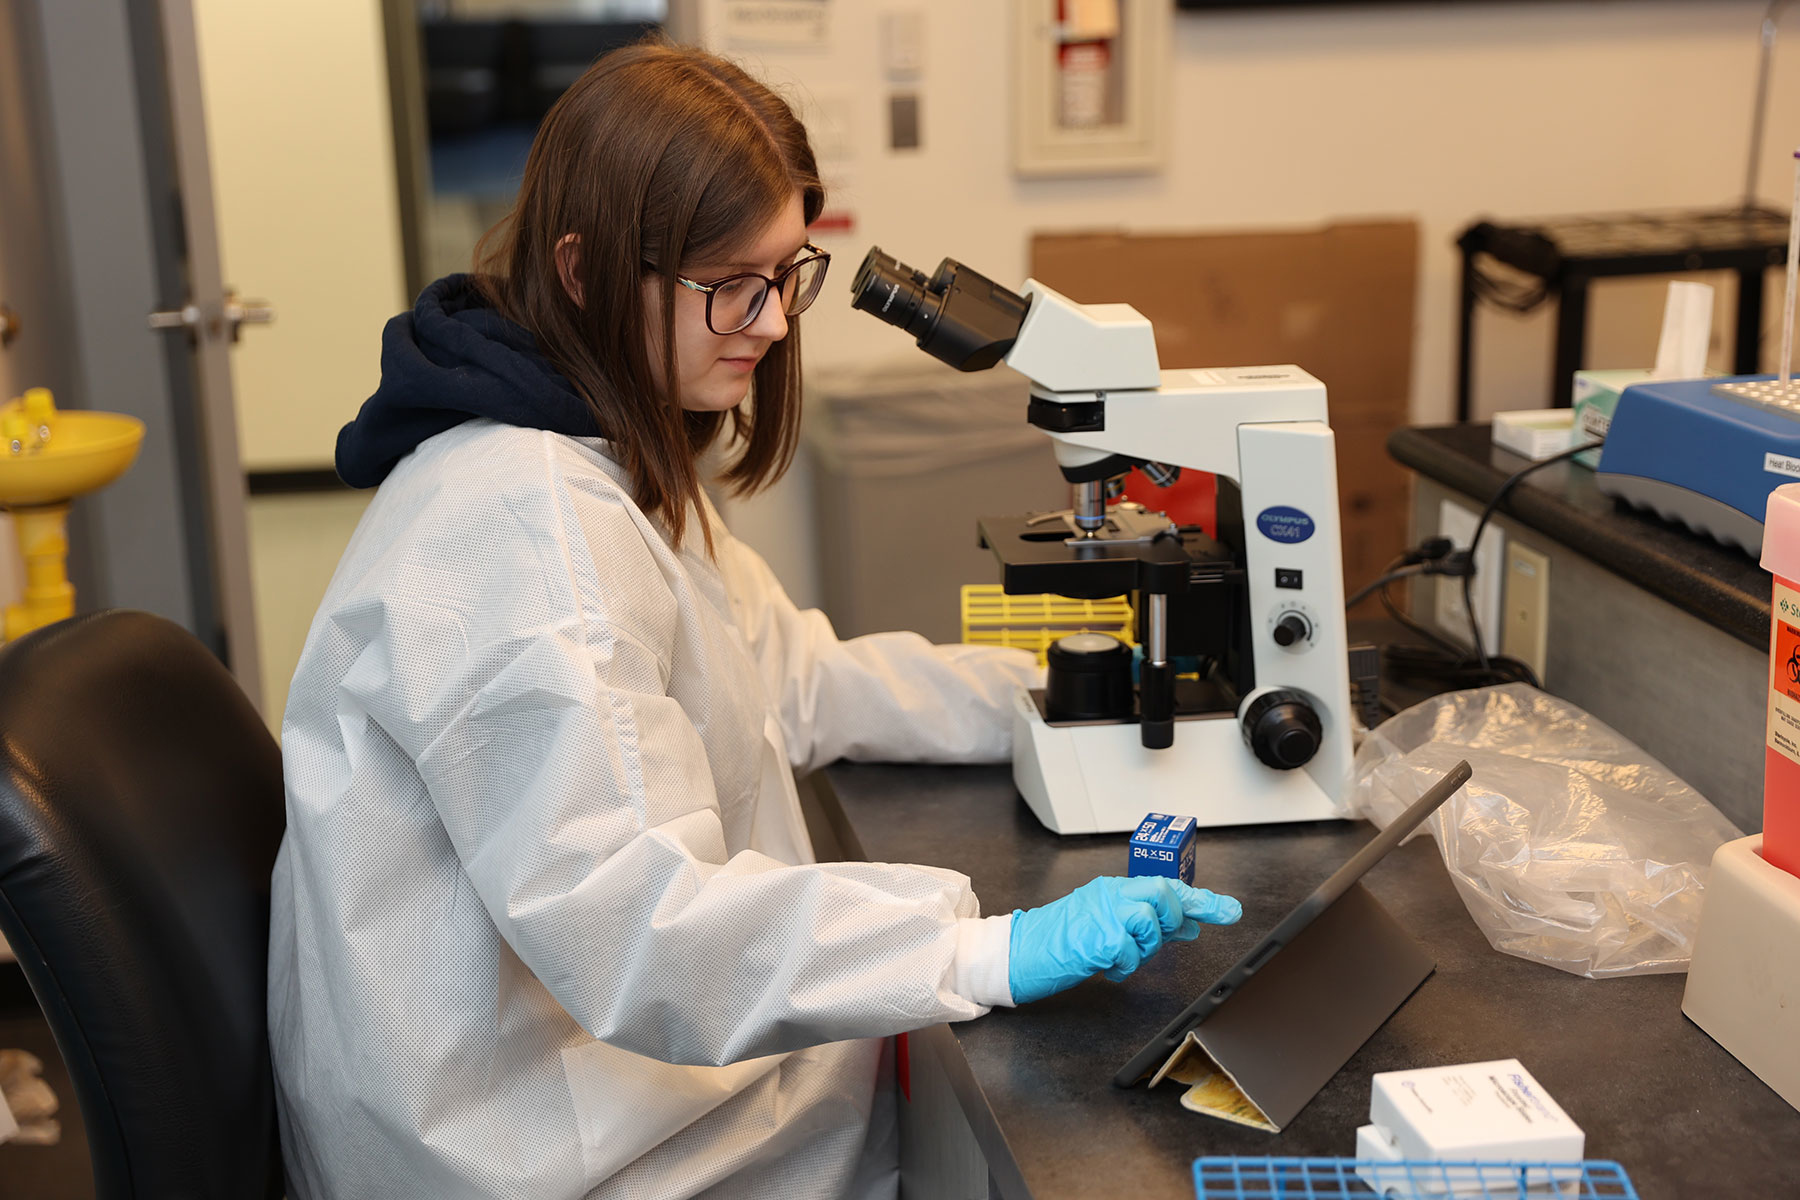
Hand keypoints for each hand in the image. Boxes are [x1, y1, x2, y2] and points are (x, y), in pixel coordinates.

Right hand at [1008, 876, 1241, 1004]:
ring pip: (1149, 921)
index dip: (1202, 900)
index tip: (1231, 910)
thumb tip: (1189, 924)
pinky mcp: (1096, 938)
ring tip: (1121, 956)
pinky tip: (1107, 968)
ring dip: (1144, 947)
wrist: (1020, 952)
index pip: (1166, 886)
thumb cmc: (1061, 941)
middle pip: (1161, 892)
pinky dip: (1124, 966)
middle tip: (1161, 938)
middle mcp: (1109, 895)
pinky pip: (1130, 952)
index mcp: (1113, 890)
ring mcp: (1102, 914)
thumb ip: (1148, 924)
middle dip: (1170, 918)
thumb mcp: (1107, 926)